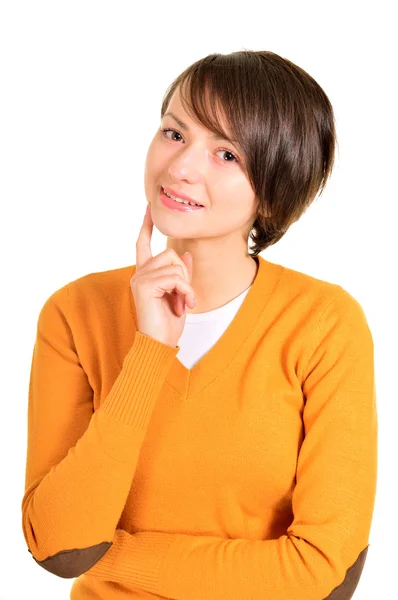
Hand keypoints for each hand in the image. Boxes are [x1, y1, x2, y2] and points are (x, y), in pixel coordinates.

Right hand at [130, 203, 195, 347]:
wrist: (160, 344)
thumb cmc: (168, 323)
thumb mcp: (180, 294)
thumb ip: (181, 274)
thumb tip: (185, 255)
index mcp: (145, 274)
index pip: (142, 244)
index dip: (146, 226)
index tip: (149, 208)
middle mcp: (139, 274)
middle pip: (169, 254)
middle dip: (184, 275)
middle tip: (184, 297)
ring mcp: (139, 279)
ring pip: (174, 264)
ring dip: (186, 285)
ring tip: (183, 303)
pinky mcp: (144, 286)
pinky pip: (174, 277)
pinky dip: (185, 290)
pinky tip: (184, 305)